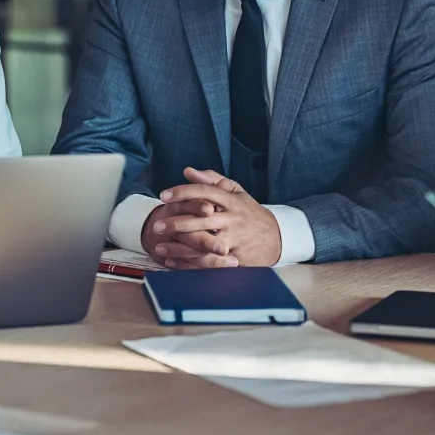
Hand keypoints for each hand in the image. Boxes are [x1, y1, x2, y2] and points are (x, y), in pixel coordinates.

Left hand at [151, 167, 283, 266]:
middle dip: (176, 223)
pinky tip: (172, 261)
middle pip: (202, 220)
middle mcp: (234, 219)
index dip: (183, 192)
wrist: (277, 238)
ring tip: (159, 247)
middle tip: (156, 225)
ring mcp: (235, 240)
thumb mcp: (237, 192)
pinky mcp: (235, 259)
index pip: (206, 192)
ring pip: (203, 243)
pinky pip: (207, 262)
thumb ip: (212, 180)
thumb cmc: (250, 213)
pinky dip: (188, 263)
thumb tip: (187, 171)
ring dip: (179, 247)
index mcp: (233, 201)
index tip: (163, 195)